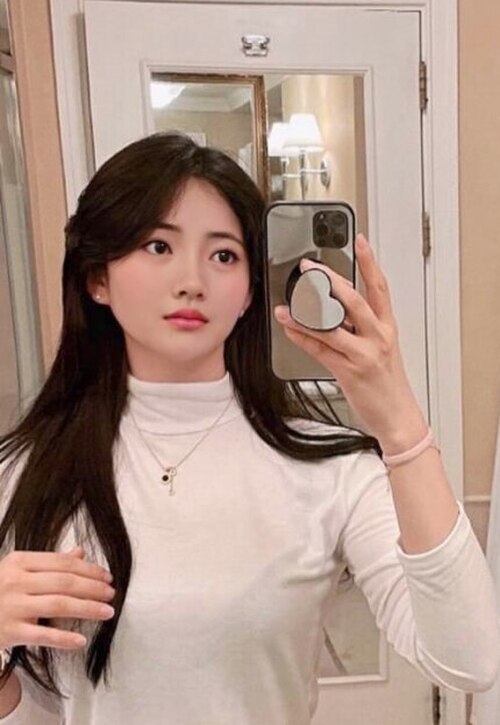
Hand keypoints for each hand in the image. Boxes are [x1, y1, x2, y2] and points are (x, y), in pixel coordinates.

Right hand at [0, 547, 115, 650]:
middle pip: (64, 582)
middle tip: (111, 594)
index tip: (107, 577)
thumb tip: (81, 553)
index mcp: (19, 561)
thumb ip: (50, 563)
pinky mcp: (9, 631)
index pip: (62, 563)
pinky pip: (42, 635)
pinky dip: (64, 638)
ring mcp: (12, 606)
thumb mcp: (19, 570)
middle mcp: (15, 581)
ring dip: (87, 608)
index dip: (89, 569)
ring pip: (59, 605)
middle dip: (93, 588)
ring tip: (107, 612)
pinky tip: (81, 640)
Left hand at [274, 234, 427, 452]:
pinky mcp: (349, 371)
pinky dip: (302, 338)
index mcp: (387, 327)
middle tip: (310, 267)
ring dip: (305, 313)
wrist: (397, 416)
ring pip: (332, 325)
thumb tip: (333, 311)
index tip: (361, 241)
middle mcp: (378, 337)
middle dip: (329, 280)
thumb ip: (359, 328)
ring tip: (286, 306)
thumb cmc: (387, 383)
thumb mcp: (380, 349)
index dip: (370, 262)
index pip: (380, 287)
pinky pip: (320, 350)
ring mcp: (364, 354)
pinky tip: (290, 329)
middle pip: (353, 300)